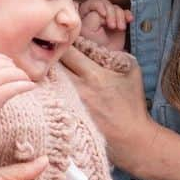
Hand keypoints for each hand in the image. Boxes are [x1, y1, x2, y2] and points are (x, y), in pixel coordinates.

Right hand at [0, 52, 35, 132]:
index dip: (3, 59)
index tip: (10, 64)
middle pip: (3, 64)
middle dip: (14, 68)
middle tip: (20, 74)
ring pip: (11, 73)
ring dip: (22, 76)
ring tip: (27, 80)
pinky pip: (15, 87)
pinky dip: (25, 85)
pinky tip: (31, 87)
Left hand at [59, 43, 154, 168]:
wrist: (131, 138)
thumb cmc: (132, 104)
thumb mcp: (131, 71)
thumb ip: (115, 53)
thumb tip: (97, 44)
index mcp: (94, 75)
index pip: (68, 51)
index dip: (64, 44)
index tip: (64, 42)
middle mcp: (78, 89)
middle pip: (53, 65)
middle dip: (51, 58)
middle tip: (49, 54)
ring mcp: (69, 105)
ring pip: (48, 82)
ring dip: (47, 75)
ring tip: (48, 71)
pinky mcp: (66, 117)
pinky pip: (50, 99)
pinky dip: (48, 91)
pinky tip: (49, 89)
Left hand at [79, 0, 132, 51]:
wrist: (105, 58)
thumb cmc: (93, 45)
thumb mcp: (88, 29)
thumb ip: (94, 15)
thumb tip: (105, 11)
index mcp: (86, 14)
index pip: (94, 2)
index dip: (100, 7)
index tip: (104, 15)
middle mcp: (97, 14)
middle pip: (106, 4)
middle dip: (111, 13)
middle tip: (112, 26)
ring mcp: (109, 17)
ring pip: (116, 8)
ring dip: (120, 16)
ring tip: (120, 28)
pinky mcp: (119, 21)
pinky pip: (125, 12)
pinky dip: (128, 15)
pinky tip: (130, 20)